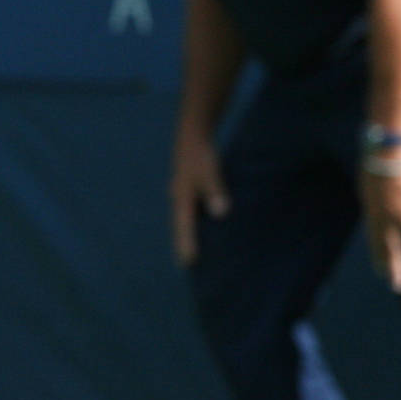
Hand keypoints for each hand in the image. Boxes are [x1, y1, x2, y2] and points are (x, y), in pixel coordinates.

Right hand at [169, 132, 229, 266]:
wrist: (192, 134)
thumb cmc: (201, 154)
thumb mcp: (209, 171)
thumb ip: (215, 191)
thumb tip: (221, 212)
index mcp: (181, 199)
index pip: (183, 227)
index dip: (186, 244)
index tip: (189, 263)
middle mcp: (179, 200)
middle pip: (181, 226)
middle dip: (184, 243)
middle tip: (188, 265)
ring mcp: (183, 196)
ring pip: (186, 220)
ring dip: (190, 234)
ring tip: (196, 251)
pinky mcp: (191, 191)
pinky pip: (193, 212)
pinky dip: (197, 223)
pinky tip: (206, 228)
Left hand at [360, 150, 400, 293]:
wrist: (385, 151)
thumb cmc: (374, 169)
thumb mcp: (368, 193)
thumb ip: (375, 209)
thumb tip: (378, 220)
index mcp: (372, 214)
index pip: (374, 243)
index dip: (379, 260)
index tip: (382, 275)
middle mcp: (385, 216)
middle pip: (392, 248)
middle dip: (396, 268)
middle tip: (399, 287)